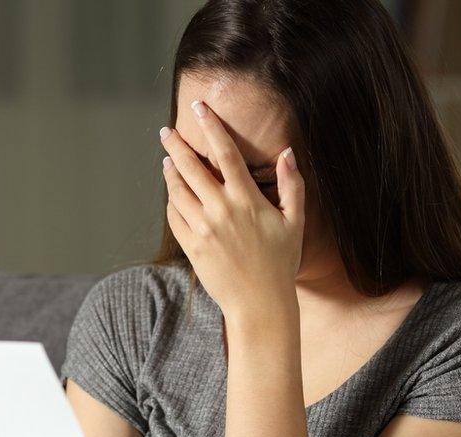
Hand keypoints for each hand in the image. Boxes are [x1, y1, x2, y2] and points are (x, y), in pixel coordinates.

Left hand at [160, 100, 304, 316]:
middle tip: (166, 131)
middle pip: (190, 167)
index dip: (211, 126)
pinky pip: (174, 216)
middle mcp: (221, 210)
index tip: (200, 108)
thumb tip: (287, 153)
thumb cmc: (280, 263)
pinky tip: (173, 195)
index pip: (225, 153)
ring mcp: (202, 229)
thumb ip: (291, 185)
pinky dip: (171, 202)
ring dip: (170, 172)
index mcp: (246, 199)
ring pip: (177, 190)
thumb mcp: (294, 222)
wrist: (259, 303)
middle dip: (176, 145)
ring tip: (167, 160)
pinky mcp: (191, 246)